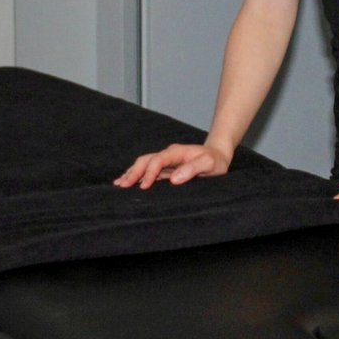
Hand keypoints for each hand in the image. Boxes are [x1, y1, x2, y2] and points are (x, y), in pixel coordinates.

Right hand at [115, 142, 232, 189]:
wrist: (218, 155)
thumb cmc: (214, 160)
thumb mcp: (209, 164)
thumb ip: (192, 169)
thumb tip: (174, 178)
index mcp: (176, 152)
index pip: (158, 160)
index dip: (149, 173)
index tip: (144, 186)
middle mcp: (168, 155)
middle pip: (146, 160)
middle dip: (134, 172)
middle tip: (123, 185)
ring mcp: (165, 162)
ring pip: (144, 164)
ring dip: (132, 173)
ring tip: (120, 184)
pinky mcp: (165, 169)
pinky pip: (148, 170)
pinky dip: (137, 175)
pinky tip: (128, 181)